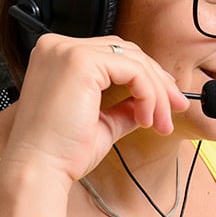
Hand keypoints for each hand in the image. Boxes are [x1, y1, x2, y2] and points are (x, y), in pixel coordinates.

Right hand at [3, 33, 187, 181]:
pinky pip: (133, 71)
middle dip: (158, 82)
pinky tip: (146, 119)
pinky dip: (148, 95)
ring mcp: (67, 51)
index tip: (166, 101)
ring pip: (134, 61)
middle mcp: (58, 47)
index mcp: (57, 57)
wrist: (39, 169)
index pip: (113, 54)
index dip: (145, 75)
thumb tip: (149, 103)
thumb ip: (123, 106)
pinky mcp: (80, 61)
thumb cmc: (60, 152)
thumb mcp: (101, 122)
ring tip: (161, 122)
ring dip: (157, 93)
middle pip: (127, 52)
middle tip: (176, 108)